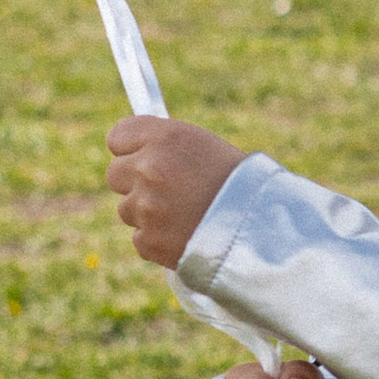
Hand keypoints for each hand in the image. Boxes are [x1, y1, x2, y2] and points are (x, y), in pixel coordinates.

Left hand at [106, 115, 245, 269]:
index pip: (118, 137)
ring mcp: (145, 207)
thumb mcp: (206, 147)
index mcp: (164, 137)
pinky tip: (187, 234)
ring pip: (127, 208)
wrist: (264, 230)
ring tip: (186, 215)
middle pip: (115, 174)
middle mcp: (148, 169)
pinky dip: (158, 239)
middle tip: (167, 190)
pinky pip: (140, 238)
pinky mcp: (148, 241)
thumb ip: (167, 146)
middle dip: (135, 181)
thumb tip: (136, 150)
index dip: (131, 148)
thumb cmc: (242, 184)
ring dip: (149, 213)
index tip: (141, 155)